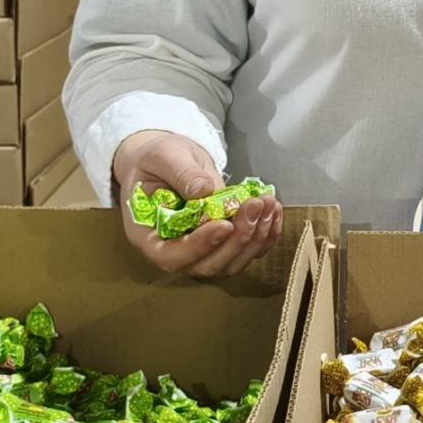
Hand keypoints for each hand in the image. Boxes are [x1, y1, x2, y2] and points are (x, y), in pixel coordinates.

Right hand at [112, 130, 282, 277]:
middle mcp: (174, 251)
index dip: (199, 247)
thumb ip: (181, 173)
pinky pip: (246, 250)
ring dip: (255, 237)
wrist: (168, 161)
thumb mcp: (164, 156)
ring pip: (231, 262)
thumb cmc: (157, 160)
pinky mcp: (223, 242)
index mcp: (149, 235)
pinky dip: (265, 235)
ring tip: (267, 203)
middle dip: (236, 239)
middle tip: (253, 205)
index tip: (223, 225)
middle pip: (207, 265)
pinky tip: (273, 209)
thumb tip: (204, 190)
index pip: (171, 256)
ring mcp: (201, 251)